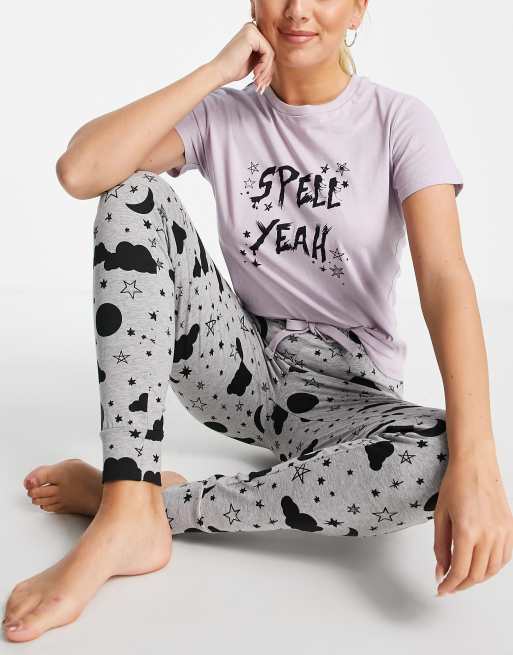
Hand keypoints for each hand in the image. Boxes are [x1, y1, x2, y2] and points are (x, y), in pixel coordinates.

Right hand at [209, 21, 274, 91]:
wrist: (219, 72)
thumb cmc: (233, 69)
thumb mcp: (253, 62)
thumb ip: (263, 58)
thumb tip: (276, 62)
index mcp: (251, 33)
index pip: (268, 50)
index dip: (267, 69)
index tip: (261, 83)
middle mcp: (251, 28)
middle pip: (271, 51)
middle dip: (268, 71)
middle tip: (261, 86)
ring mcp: (251, 30)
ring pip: (271, 53)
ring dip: (266, 71)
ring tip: (257, 82)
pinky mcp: (252, 35)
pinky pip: (268, 53)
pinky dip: (264, 66)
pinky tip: (255, 73)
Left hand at [433, 440, 512, 594]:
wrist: (475, 465)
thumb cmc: (455, 484)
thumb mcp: (440, 515)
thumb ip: (440, 547)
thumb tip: (440, 571)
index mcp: (467, 531)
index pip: (460, 571)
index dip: (450, 585)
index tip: (442, 590)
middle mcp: (488, 535)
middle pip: (477, 575)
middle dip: (461, 585)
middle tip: (449, 585)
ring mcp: (502, 533)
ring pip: (492, 570)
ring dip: (477, 579)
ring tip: (463, 577)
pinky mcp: (510, 529)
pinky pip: (504, 558)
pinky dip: (492, 568)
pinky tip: (481, 565)